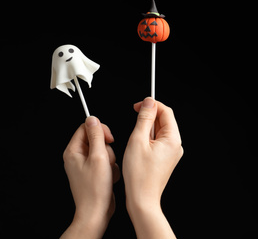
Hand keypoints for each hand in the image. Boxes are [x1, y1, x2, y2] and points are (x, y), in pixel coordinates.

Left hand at [61, 116, 119, 238]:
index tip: (109, 138)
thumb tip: (93, 119)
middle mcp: (77, 157)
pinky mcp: (94, 171)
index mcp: (73, 151)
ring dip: (110, 159)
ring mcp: (86, 165)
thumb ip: (97, 136)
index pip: (86, 128)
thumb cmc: (95, 189)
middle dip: (107, 148)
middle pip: (96, 139)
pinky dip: (111, 168)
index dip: (100, 130)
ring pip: (104, 150)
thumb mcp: (98, 157)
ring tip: (107, 171)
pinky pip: (106, 161)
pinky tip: (109, 177)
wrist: (96, 211)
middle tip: (106, 159)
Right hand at [123, 97, 182, 238]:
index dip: (151, 105)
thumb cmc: (139, 175)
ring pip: (159, 131)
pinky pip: (158, 142)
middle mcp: (176, 145)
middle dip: (148, 118)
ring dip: (146, 130)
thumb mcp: (137, 141)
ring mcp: (172, 152)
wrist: (142, 199)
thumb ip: (144, 118)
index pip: (166, 112)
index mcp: (173, 139)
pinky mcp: (166, 158)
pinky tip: (138, 149)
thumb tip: (148, 102)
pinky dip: (147, 140)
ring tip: (135, 143)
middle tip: (133, 125)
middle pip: (163, 121)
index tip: (137, 105)